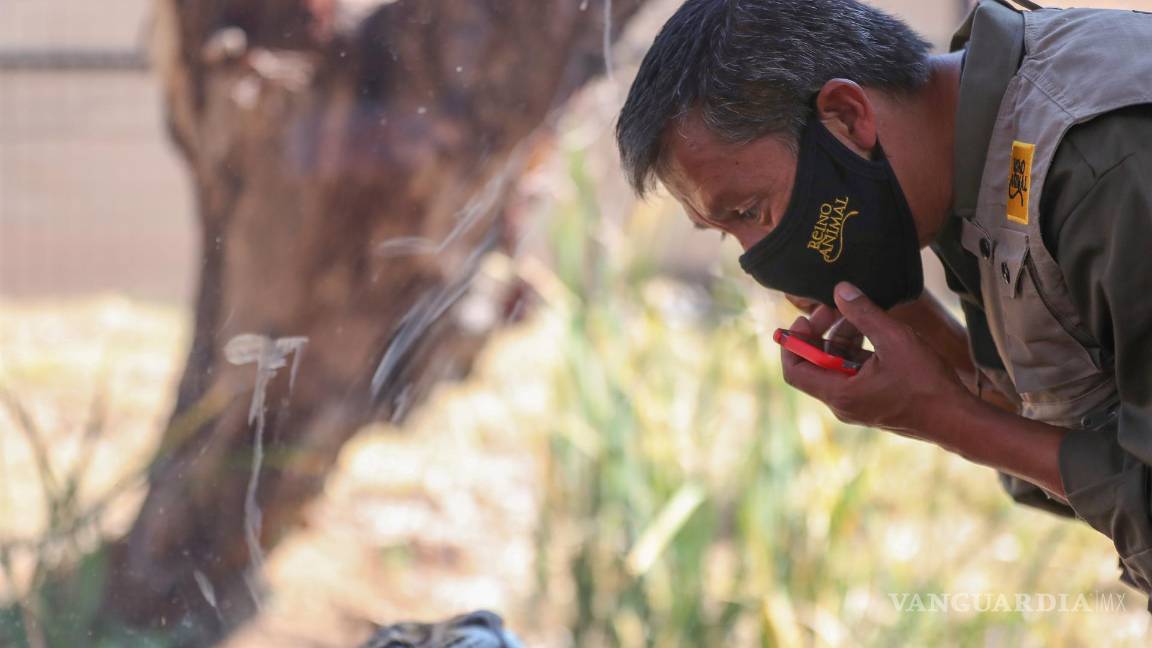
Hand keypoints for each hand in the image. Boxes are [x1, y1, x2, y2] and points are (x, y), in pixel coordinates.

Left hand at [781, 282, 973, 437]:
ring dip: (842, 338)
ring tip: (859, 313)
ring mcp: (858, 404)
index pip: (794, 370)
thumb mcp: (894, 339)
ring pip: (836, 367)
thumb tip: (840, 289)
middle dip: (821, 333)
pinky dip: (857, 351)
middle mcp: (843, 403)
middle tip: (835, 306)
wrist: (957, 419)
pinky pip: (854, 373)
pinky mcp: (874, 400)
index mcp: (839, 393)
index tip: (803, 318)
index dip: (793, 342)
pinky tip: (874, 330)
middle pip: (815, 365)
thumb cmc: (927, 383)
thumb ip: (864, 313)